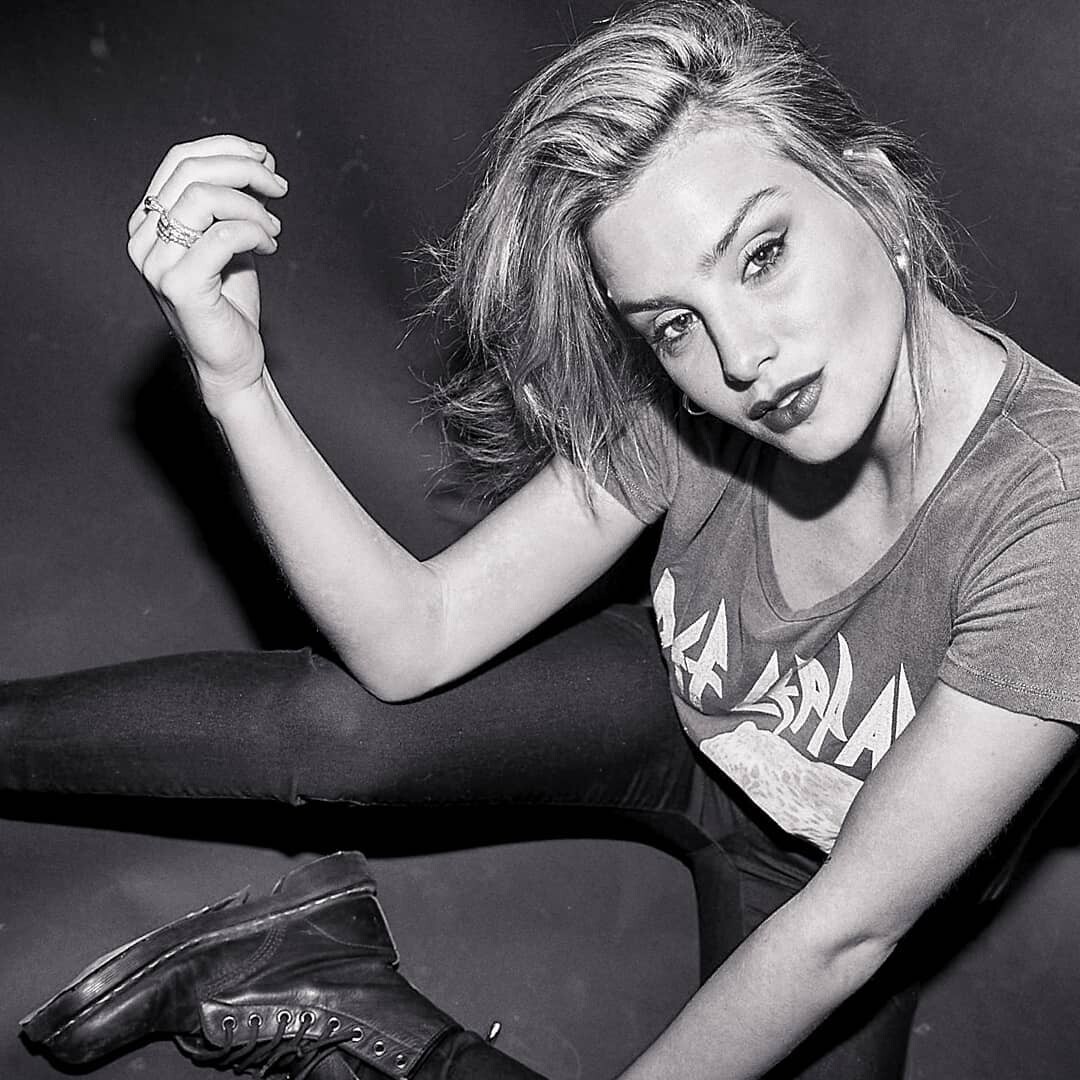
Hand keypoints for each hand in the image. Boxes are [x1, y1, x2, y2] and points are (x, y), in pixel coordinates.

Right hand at [127, 134, 287, 408]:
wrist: (232, 362)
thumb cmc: (231, 305)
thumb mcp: (230, 241)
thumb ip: (233, 203)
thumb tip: (258, 158)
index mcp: (149, 222)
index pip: (180, 160)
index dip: (226, 148)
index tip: (265, 158)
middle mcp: (143, 239)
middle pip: (191, 171)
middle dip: (245, 170)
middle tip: (279, 188)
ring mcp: (156, 263)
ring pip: (204, 198)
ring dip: (252, 206)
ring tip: (274, 230)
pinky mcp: (180, 285)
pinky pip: (223, 235)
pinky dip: (255, 232)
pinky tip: (270, 247)